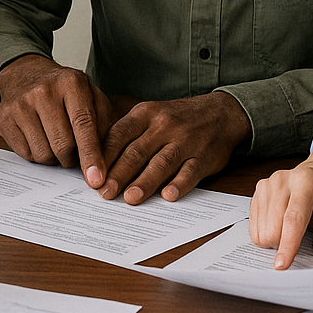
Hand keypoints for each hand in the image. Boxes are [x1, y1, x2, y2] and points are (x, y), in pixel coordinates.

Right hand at [0, 55, 113, 186]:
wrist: (24, 74)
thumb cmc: (64, 90)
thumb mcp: (90, 96)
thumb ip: (104, 123)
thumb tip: (105, 160)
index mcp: (71, 83)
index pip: (83, 126)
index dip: (91, 155)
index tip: (96, 179)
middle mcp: (43, 92)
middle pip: (63, 146)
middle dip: (72, 157)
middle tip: (73, 150)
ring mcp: (20, 105)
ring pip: (44, 154)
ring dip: (54, 157)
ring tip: (54, 140)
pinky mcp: (3, 119)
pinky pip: (26, 155)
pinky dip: (36, 154)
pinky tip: (38, 137)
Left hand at [99, 91, 248, 203]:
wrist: (220, 113)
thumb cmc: (176, 119)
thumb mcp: (149, 115)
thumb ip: (127, 135)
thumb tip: (98, 163)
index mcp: (145, 114)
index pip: (119, 135)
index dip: (104, 157)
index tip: (92, 177)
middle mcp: (164, 125)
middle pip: (137, 151)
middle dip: (119, 174)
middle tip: (105, 193)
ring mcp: (185, 141)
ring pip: (161, 162)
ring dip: (145, 182)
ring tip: (130, 198)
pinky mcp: (204, 156)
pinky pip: (190, 171)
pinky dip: (179, 184)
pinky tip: (168, 195)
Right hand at [249, 155, 312, 266]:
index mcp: (306, 183)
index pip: (293, 219)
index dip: (288, 244)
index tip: (282, 265)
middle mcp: (282, 181)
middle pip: (273, 227)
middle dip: (285, 244)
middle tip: (304, 235)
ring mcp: (267, 184)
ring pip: (261, 230)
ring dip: (276, 239)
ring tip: (293, 227)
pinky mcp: (258, 191)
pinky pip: (254, 226)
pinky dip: (267, 232)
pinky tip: (281, 223)